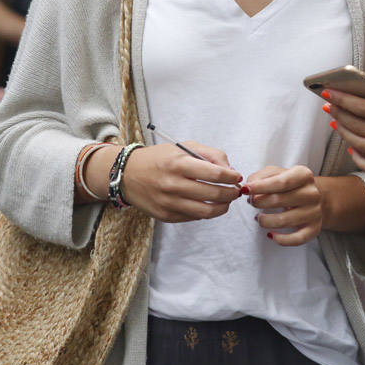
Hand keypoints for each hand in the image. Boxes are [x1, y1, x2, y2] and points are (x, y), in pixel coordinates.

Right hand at [119, 142, 242, 221]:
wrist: (128, 174)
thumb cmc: (160, 159)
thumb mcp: (184, 147)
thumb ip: (210, 154)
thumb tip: (230, 170)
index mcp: (179, 163)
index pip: (215, 174)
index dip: (231, 177)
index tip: (237, 176)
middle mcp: (173, 184)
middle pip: (214, 194)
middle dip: (231, 193)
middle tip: (236, 190)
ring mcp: (169, 202)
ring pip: (206, 211)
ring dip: (223, 207)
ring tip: (227, 201)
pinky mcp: (166, 216)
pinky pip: (193, 217)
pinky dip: (205, 212)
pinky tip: (208, 204)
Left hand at [246, 165, 322, 245]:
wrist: (311, 197)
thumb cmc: (289, 184)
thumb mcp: (276, 173)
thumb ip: (261, 177)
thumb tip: (249, 187)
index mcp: (304, 175)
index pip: (281, 182)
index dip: (260, 187)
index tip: (246, 190)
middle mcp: (312, 193)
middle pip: (279, 200)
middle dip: (259, 202)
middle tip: (252, 202)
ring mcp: (314, 212)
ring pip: (284, 221)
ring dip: (265, 221)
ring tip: (258, 218)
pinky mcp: (314, 228)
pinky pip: (297, 239)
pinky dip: (281, 239)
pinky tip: (270, 234)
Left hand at [326, 70, 364, 178]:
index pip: (364, 106)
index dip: (343, 99)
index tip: (329, 92)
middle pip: (357, 125)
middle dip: (339, 113)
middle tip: (327, 105)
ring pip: (359, 144)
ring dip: (344, 132)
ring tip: (336, 122)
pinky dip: (357, 157)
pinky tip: (352, 148)